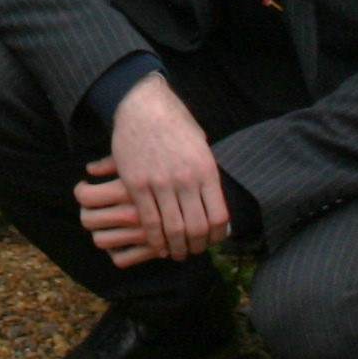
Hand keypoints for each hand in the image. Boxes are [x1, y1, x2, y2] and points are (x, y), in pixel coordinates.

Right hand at [78, 74, 228, 267]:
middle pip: (197, 229)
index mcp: (207, 170)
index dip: (217, 237)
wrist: (143, 106)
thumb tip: (213, 201)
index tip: (211, 242)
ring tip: (175, 252)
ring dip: (175, 247)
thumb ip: (207, 173)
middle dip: (196, 247)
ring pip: (173, 229)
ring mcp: (161, 183)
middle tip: (192, 252)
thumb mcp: (201, 146)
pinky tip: (156, 245)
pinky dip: (154, 239)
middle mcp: (187, 179)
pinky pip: (149, 221)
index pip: (219, 218)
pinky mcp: (138, 184)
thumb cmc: (175, 124)